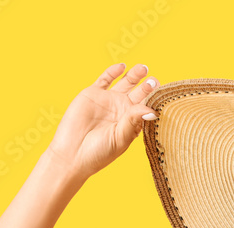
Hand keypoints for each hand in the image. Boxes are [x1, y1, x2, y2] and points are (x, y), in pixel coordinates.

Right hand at [46, 63, 158, 180]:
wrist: (72, 153)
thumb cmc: (99, 152)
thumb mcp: (120, 137)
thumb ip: (134, 121)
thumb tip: (151, 111)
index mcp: (132, 122)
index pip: (146, 106)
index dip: (154, 100)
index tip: (161, 94)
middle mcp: (122, 109)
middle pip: (139, 92)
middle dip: (147, 86)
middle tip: (154, 81)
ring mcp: (108, 100)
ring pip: (125, 83)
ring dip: (134, 75)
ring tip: (143, 68)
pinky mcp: (93, 94)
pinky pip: (105, 79)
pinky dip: (113, 71)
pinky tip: (122, 67)